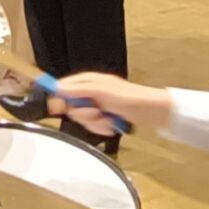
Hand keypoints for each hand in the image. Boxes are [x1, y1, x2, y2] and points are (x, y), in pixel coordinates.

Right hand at [46, 73, 170, 136]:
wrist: (151, 112)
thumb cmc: (130, 97)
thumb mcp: (101, 91)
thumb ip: (78, 90)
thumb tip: (57, 88)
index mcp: (87, 81)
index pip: (63, 87)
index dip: (60, 98)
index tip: (59, 107)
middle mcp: (89, 92)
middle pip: (71, 107)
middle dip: (84, 114)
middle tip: (96, 112)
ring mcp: (96, 106)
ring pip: (81, 119)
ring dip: (94, 122)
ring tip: (107, 118)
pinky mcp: (102, 118)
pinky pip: (92, 127)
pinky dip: (101, 128)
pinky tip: (111, 124)